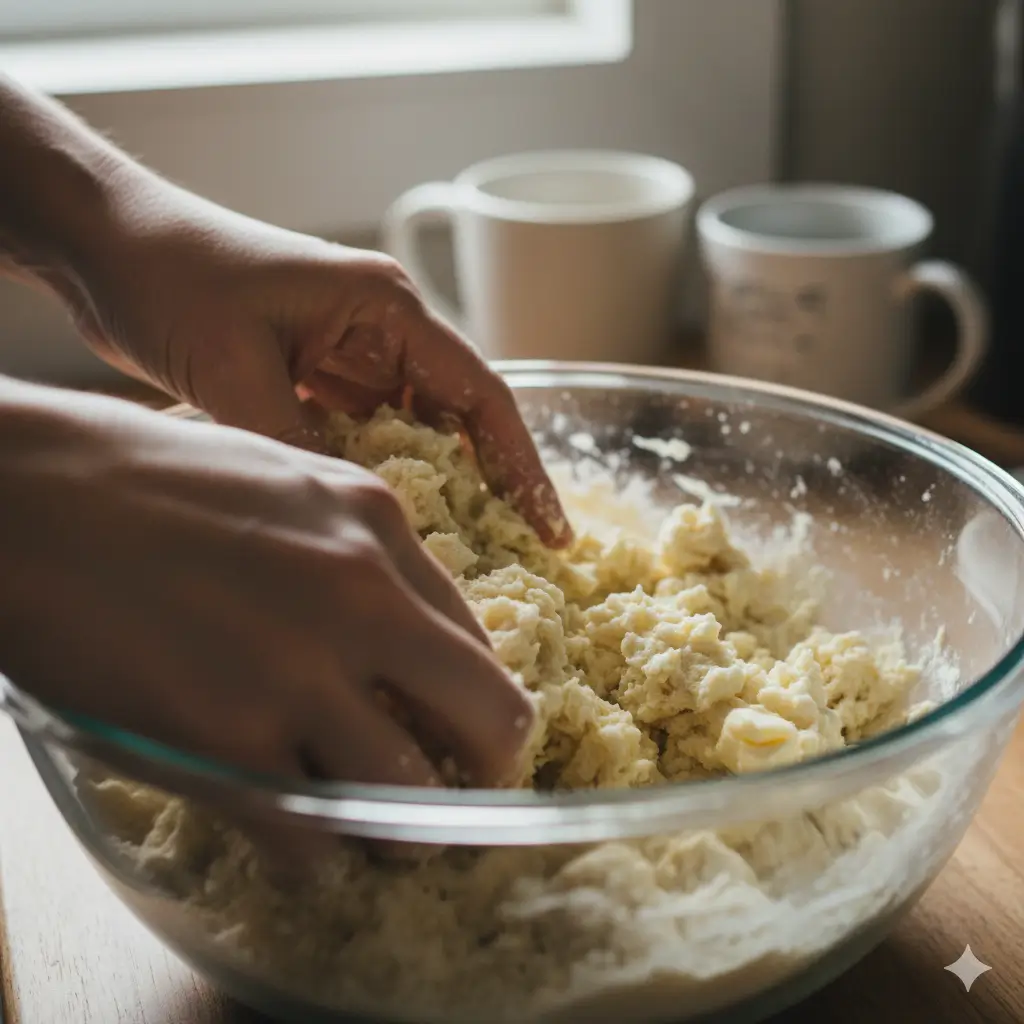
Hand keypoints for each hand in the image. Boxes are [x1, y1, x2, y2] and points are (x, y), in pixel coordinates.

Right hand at [0, 383, 534, 792]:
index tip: (461, 724)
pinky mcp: (226, 740)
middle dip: (487, 767)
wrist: (27, 495)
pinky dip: (315, 851)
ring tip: (383, 829)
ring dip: (407, 826)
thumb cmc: (141, 478)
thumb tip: (401, 624)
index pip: (476, 637)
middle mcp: (361, 596)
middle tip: (462, 789)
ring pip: (410, 794)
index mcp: (377, 522)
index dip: (477, 693)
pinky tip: (298, 840)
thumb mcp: (282, 478)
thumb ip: (354, 548)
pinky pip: (309, 834)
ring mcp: (297, 671)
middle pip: (489, 716)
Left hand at [70, 180, 570, 546]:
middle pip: (458, 419)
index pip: (481, 396)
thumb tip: (351, 520)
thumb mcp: (236, 370)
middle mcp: (381, 331)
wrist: (106, 248)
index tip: (550, 528)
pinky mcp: (313, 379)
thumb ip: (297, 446)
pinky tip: (383, 522)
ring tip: (458, 553)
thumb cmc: (174, 279)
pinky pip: (364, 439)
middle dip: (488, 486)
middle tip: (514, 557)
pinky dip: (376, 479)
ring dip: (432, 487)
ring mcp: (348, 356)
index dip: (522, 466)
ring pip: (412, 434)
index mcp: (387, 310)